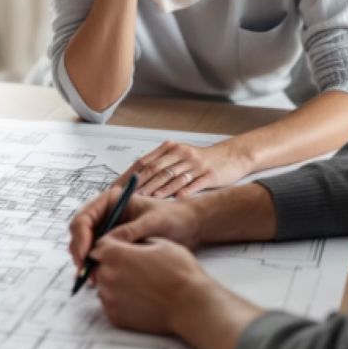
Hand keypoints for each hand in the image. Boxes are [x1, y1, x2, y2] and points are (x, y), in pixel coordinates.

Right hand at [68, 189, 201, 269]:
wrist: (188, 227)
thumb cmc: (172, 217)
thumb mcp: (152, 222)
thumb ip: (130, 231)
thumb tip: (106, 243)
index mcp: (110, 201)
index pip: (84, 218)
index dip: (81, 237)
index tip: (86, 254)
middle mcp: (105, 214)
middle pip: (80, 234)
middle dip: (80, 253)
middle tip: (85, 272)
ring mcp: (108, 230)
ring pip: (86, 247)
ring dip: (86, 262)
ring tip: (93, 279)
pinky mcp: (114, 245)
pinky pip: (98, 256)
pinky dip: (95, 267)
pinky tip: (100, 279)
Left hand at [92, 237, 205, 336]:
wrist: (192, 306)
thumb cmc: (180, 272)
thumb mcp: (160, 243)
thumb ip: (135, 240)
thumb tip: (127, 242)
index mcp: (115, 254)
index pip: (99, 245)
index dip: (112, 246)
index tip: (123, 250)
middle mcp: (107, 276)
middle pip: (99, 266)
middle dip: (113, 265)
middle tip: (136, 270)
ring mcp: (109, 299)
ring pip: (104, 286)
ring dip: (116, 284)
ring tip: (141, 285)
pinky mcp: (115, 317)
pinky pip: (111, 305)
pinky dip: (121, 302)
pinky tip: (141, 299)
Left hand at [119, 139, 251, 197]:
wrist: (231, 156)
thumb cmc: (201, 160)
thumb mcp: (179, 156)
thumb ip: (160, 164)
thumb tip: (135, 179)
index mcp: (170, 149)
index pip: (144, 162)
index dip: (129, 175)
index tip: (116, 187)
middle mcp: (181, 154)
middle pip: (156, 170)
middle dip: (140, 184)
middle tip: (126, 197)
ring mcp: (195, 164)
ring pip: (173, 178)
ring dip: (157, 189)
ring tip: (145, 200)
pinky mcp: (209, 175)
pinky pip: (194, 184)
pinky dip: (182, 192)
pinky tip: (173, 200)